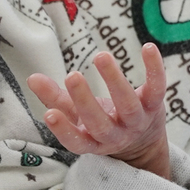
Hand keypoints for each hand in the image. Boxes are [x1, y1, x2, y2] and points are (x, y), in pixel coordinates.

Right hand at [27, 43, 169, 178]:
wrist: (144, 142)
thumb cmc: (102, 123)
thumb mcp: (78, 116)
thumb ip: (55, 98)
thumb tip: (32, 78)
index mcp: (92, 141)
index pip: (76, 142)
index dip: (63, 130)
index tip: (49, 115)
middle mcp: (115, 135)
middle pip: (100, 124)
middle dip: (85, 101)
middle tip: (72, 76)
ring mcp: (136, 121)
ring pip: (128, 105)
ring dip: (115, 80)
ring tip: (100, 56)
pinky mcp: (155, 105)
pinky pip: (157, 87)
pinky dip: (154, 68)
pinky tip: (147, 47)